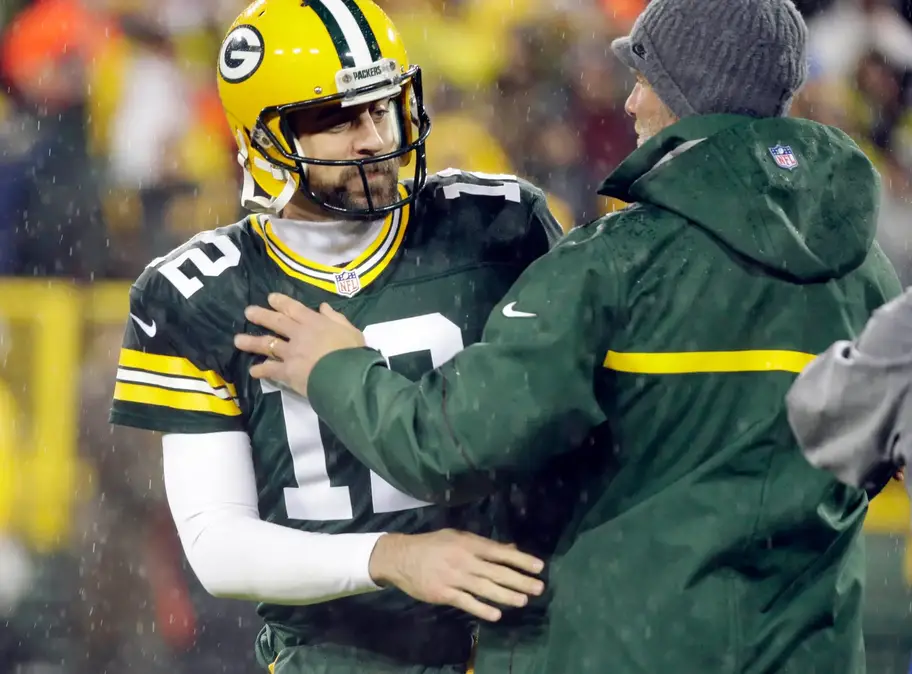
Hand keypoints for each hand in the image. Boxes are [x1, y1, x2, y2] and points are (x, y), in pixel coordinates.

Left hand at [234, 293, 364, 395]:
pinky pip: (270, 370)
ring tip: (237, 340)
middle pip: (276, 322)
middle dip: (261, 315)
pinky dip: (261, 369)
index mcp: (315, 322)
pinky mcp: (287, 372)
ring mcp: (290, 353)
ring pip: (267, 344)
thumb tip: (323, 307)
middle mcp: (299, 334)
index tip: (270, 298)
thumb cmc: (353, 353)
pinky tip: (252, 371)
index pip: (294, 308)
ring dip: (251, 342)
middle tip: (248, 312)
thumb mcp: (351, 331)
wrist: (346, 376)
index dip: (281, 302)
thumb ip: (336, 318)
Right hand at [368, 529, 544, 621]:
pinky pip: (467, 602)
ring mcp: (455, 578)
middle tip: (539, 588)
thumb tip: (510, 549)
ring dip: (506, 596)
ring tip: (524, 601)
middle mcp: (465, 560)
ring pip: (485, 589)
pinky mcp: (444, 594)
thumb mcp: (458, 536)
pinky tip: (496, 615)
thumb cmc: (433, 544)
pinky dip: (482, 609)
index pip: (500, 552)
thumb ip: (484, 544)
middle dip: (520, 580)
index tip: (539, 567)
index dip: (521, 559)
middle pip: (497, 572)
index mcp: (469, 543)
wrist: (401, 557)